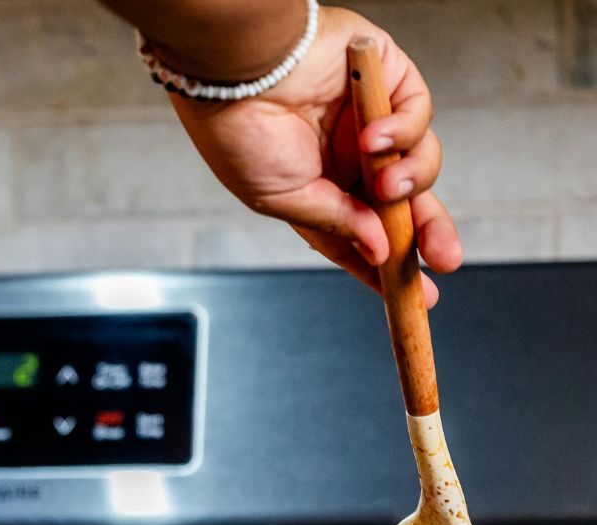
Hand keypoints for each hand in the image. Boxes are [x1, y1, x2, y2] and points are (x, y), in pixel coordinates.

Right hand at [167, 6, 460, 306]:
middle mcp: (349, 158)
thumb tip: (381, 250)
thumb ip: (336, 223)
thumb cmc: (240, 133)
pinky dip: (402, 132)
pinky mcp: (388, 80)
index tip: (418, 296)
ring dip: (410, 181)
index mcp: (320, 190)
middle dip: (428, 232)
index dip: (390, 266)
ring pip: (419, 163)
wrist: (238, 72)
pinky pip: (417, 116)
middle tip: (443, 261)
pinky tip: (373, 137)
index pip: (365, 234)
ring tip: (385, 184)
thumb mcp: (282, 199)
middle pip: (407, 203)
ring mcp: (371, 119)